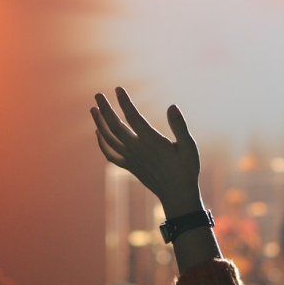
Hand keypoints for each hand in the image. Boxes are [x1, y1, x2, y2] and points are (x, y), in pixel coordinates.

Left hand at [91, 87, 202, 217]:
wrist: (177, 195)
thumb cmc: (186, 169)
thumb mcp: (189, 147)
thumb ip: (180, 126)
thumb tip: (172, 106)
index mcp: (152, 142)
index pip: (133, 117)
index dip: (124, 102)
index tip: (118, 89)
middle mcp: (137, 149)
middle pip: (115, 126)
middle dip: (105, 109)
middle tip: (97, 95)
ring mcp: (131, 159)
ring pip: (109, 139)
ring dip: (99, 123)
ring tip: (93, 109)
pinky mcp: (129, 166)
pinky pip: (110, 154)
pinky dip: (101, 143)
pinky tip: (98, 133)